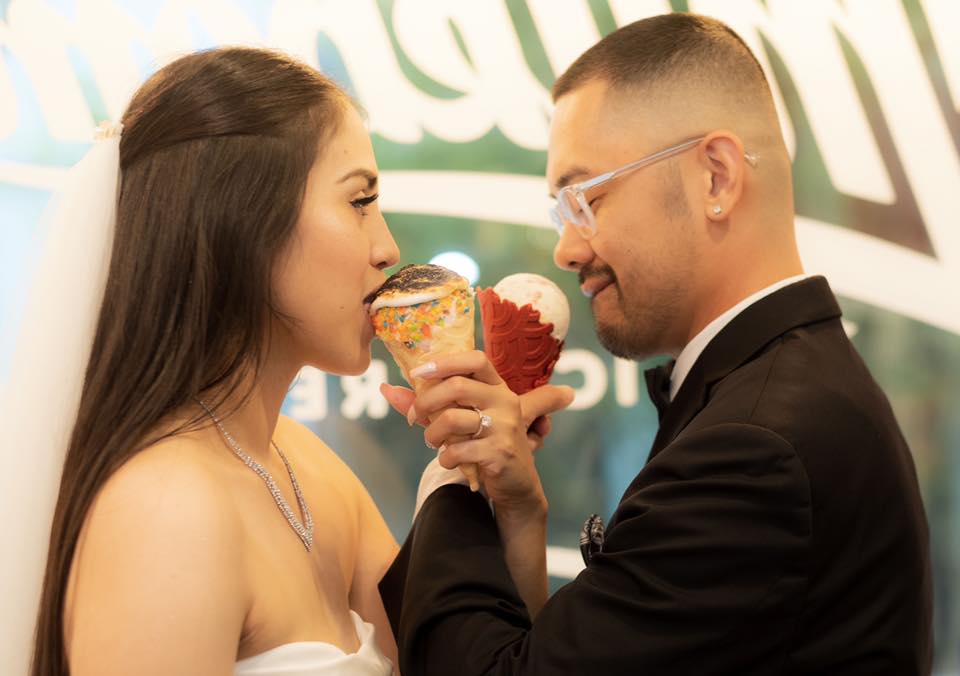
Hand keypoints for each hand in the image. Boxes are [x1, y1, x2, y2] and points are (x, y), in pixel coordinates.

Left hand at [380, 351, 573, 516]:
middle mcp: (505, 401)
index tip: (417, 373)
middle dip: (425, 401)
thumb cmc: (484, 443)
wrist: (516, 481)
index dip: (444, 362)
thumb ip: (427, 403)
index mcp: (497, 387)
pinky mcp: (499, 452)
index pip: (475, 359)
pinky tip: (448, 460)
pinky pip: (458, 450)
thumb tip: (386, 389)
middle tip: (415, 416)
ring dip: (431, 433)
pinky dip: (444, 458)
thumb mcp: (462, 418)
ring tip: (432, 441)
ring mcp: (505, 427)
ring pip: (452, 418)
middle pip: (457, 386)